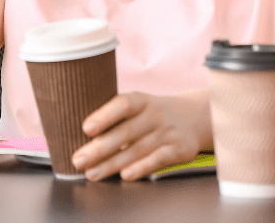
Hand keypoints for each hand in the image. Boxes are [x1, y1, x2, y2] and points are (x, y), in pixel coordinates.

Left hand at [70, 91, 207, 180]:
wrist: (195, 116)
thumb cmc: (152, 113)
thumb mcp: (138, 106)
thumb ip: (115, 116)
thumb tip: (81, 134)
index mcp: (141, 100)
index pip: (122, 104)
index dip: (104, 116)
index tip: (86, 128)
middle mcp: (154, 115)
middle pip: (125, 132)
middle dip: (100, 149)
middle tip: (79, 160)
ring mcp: (167, 133)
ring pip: (137, 150)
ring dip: (112, 164)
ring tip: (92, 173)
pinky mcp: (179, 150)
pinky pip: (158, 160)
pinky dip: (141, 168)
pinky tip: (124, 175)